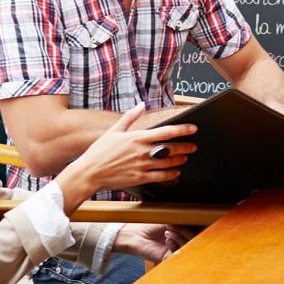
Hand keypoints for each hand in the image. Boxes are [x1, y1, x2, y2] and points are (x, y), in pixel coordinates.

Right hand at [59, 104, 197, 206]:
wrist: (89, 173)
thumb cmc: (99, 152)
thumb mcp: (114, 131)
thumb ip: (129, 117)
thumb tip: (141, 105)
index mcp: (137, 137)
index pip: (166, 131)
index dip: (182, 129)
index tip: (193, 128)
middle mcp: (142, 151)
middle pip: (171, 148)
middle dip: (185, 146)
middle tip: (193, 146)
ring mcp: (142, 165)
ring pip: (169, 163)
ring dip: (180, 160)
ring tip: (185, 157)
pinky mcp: (140, 178)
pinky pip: (161, 176)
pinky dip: (171, 174)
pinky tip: (175, 172)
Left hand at [114, 223, 192, 262]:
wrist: (135, 235)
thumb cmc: (151, 225)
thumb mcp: (170, 218)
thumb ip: (184, 218)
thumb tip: (198, 215)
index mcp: (184, 231)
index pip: (198, 230)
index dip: (197, 225)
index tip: (190, 219)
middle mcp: (182, 241)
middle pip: (196, 238)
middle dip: (185, 230)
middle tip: (173, 225)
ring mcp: (177, 250)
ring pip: (189, 245)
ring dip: (180, 236)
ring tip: (167, 232)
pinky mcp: (170, 258)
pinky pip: (180, 253)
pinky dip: (175, 244)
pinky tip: (167, 239)